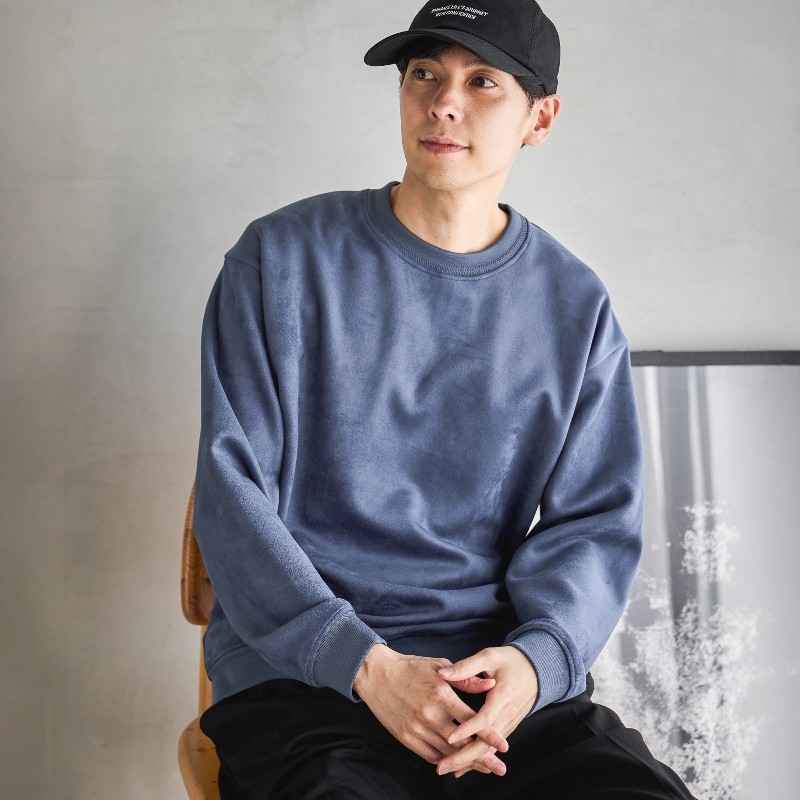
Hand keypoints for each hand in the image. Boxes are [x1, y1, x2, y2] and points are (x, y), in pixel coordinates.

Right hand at [353, 644, 508, 774]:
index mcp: (441, 694)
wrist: (376, 674)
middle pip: (462, 742)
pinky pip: (430, 756)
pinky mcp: (406, 737)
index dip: (490, 734)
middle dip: (483, 756)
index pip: (472, 719)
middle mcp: (430, 714)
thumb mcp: (439, 666)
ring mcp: (417, 728)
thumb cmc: (411, 667)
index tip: (505, 745)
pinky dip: (445, 761)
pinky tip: (457, 764)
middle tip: (500, 768)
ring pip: (447, 753)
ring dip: (466, 763)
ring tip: (484, 769)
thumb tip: (491, 684)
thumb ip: (466, 678)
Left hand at [436, 646, 538, 777]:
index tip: (449, 737)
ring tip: (446, 769)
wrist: (539, 669)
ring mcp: (509, 723)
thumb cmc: (511, 660)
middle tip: (441, 767)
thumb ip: (467, 666)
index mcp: (503, 696)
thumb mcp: (490, 656)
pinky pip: (493, 747)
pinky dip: (478, 757)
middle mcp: (507, 714)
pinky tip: (463, 765)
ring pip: (490, 749)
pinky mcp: (508, 727)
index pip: (485, 718)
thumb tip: (443, 674)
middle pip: (486, 743)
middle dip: (463, 757)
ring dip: (469, 762)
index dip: (467, 729)